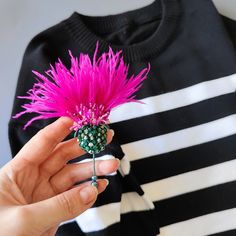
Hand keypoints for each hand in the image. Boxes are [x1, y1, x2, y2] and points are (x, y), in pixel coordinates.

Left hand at [0, 117, 118, 235]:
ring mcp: (45, 196)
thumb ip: (59, 206)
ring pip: (73, 177)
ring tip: (111, 165)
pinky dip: (89, 191)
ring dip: (92, 170)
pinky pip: (75, 197)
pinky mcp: (54, 211)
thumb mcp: (22, 221)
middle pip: (62, 157)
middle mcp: (33, 180)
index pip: (41, 145)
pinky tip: (101, 185)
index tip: (74, 120)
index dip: (58, 130)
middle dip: (84, 147)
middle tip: (102, 138)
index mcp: (17, 173)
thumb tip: (91, 191)